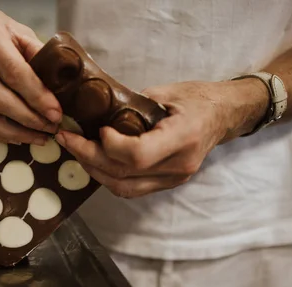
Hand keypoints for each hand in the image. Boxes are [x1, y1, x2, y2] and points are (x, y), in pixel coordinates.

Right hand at [0, 0, 61, 143]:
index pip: (14, 72)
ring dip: (14, 133)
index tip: (56, 114)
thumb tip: (59, 86)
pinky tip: (14, 135)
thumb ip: (37, 54)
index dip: (37, 97)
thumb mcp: (16, 30)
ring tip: (37, 137)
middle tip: (50, 129)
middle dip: (29, 120)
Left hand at [55, 79, 268, 197]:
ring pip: (123, 188)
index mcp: (184, 137)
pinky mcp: (167, 184)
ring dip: (94, 171)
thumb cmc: (197, 98)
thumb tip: (95, 110)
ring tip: (75, 151)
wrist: (224, 116)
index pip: (139, 155)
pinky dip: (108, 176)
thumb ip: (132, 105)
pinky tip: (94, 160)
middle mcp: (179, 165)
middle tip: (67, 138)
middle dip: (89, 157)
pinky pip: (131, 189)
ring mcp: (174, 179)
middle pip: (124, 174)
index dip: (111, 147)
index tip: (97, 130)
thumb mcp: (166, 92)